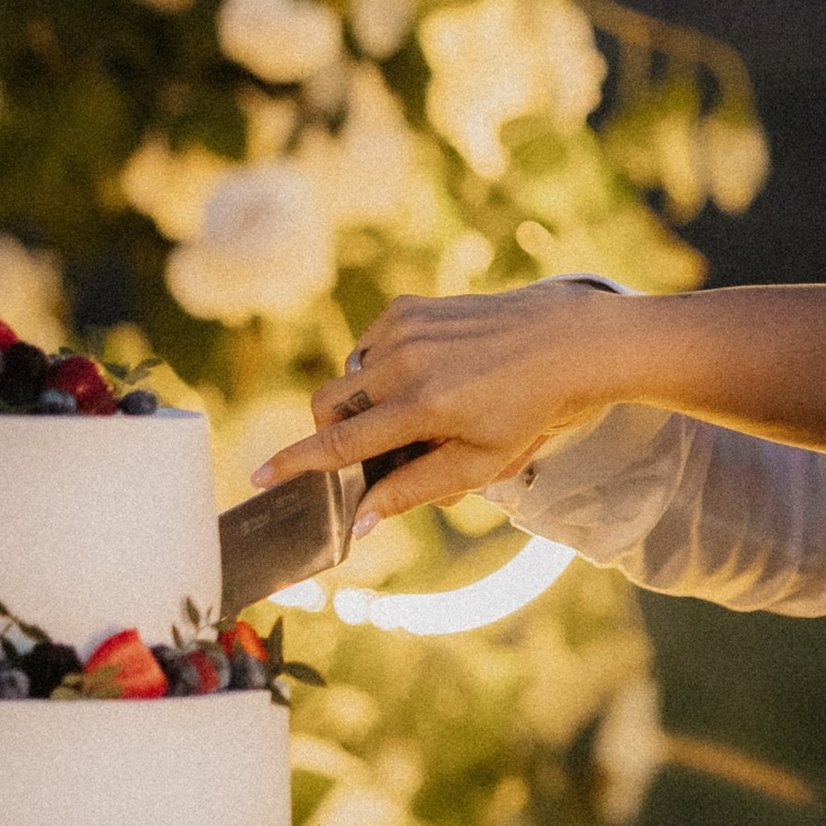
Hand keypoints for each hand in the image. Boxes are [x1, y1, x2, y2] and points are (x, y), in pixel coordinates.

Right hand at [248, 283, 632, 530]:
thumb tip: (360, 519)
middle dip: (330, 433)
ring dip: (364, 402)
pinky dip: (380, 369)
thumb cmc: (530, 411)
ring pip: (348, 376)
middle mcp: (406, 360)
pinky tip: (425, 376)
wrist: (566, 343)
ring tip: (418, 412)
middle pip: (328, 405)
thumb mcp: (481, 463)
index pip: (340, 441)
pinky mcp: (408, 306)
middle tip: (370, 451)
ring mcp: (405, 327)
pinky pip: (368, 348)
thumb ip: (414, 490)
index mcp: (424, 405)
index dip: (295, 463)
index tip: (259, 477)